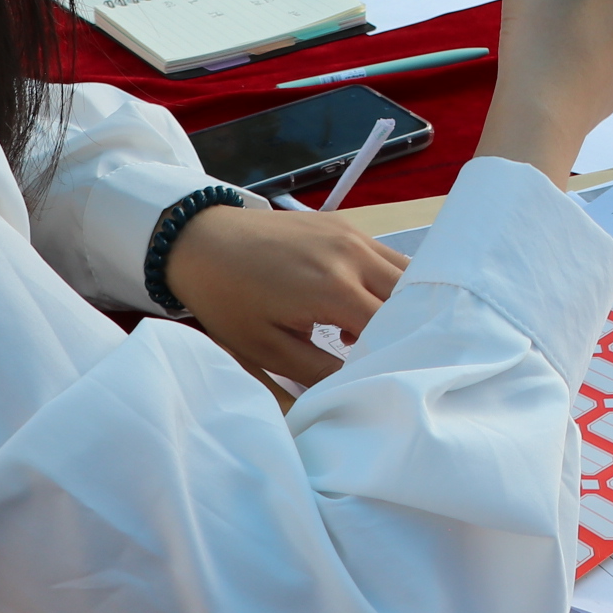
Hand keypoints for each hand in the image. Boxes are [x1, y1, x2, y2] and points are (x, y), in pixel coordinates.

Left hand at [160, 205, 410, 386]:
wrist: (201, 241)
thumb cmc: (228, 300)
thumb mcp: (267, 349)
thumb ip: (319, 373)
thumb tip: (359, 387)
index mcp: (334, 289)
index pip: (393, 327)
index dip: (400, 355)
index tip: (397, 378)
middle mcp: (353, 255)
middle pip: (412, 296)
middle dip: (410, 330)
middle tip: (393, 360)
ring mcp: (352, 234)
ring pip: (406, 272)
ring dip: (402, 305)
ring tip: (372, 334)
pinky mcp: (345, 225)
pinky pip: (386, 256)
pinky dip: (387, 283)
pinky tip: (357, 308)